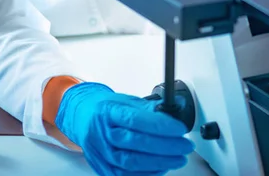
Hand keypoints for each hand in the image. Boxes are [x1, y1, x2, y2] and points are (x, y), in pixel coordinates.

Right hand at [55, 82, 194, 175]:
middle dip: (166, 146)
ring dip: (160, 162)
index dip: (160, 125)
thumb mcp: (125, 100)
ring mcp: (101, 153)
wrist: (83, 118)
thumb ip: (148, 108)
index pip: (136, 119)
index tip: (179, 128)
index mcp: (108, 111)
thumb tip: (174, 110)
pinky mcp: (103, 169)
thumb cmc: (106, 109)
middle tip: (184, 145)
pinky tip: (161, 167)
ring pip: (132, 163)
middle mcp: (102, 133)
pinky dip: (147, 174)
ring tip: (178, 158)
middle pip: (136, 143)